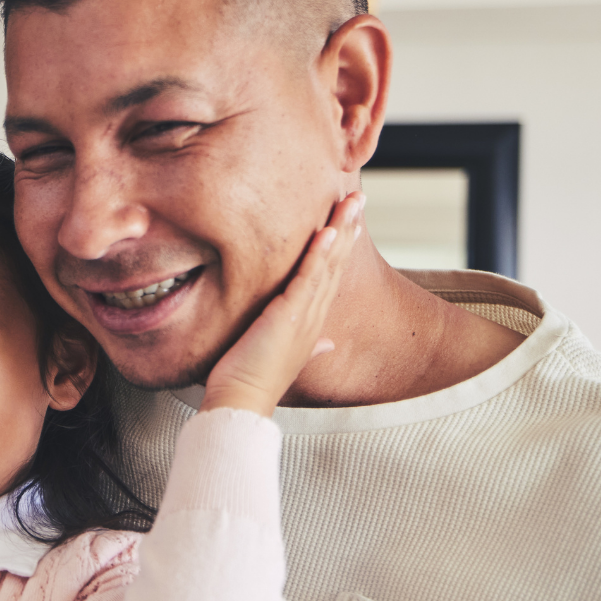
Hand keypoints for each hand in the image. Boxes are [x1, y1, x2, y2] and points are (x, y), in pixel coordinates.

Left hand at [201, 192, 361, 414]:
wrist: (242, 403)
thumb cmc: (253, 381)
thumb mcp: (284, 356)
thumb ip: (310, 347)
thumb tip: (327, 345)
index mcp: (312, 322)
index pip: (330, 275)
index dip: (342, 246)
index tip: (350, 220)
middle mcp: (314, 316)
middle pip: (337, 263)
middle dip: (349, 228)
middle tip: (358, 197)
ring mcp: (304, 315)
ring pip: (328, 264)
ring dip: (342, 230)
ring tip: (352, 201)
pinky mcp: (289, 316)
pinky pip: (309, 278)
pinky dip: (320, 254)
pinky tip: (329, 230)